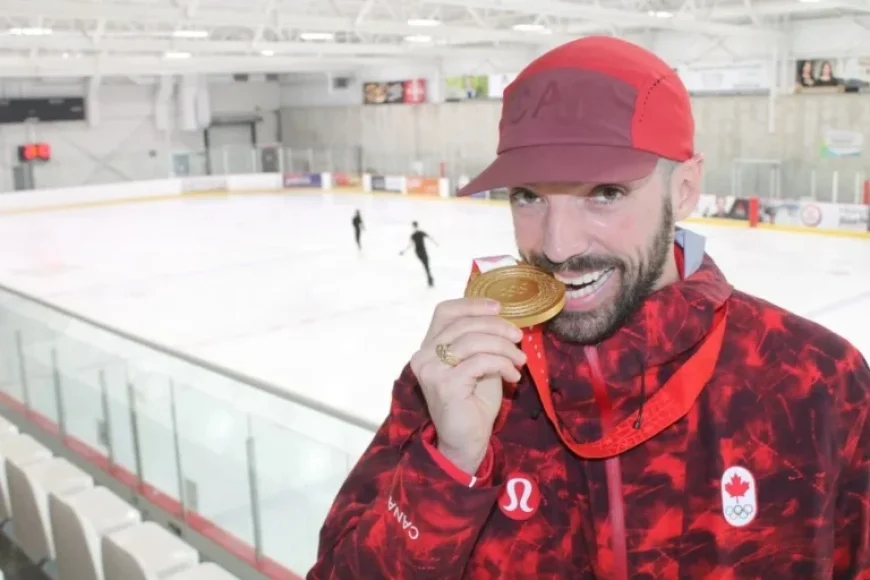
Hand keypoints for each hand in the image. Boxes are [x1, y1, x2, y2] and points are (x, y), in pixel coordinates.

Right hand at [410, 298, 525, 473]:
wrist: (467, 442)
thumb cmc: (473, 404)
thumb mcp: (479, 365)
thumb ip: (482, 343)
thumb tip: (505, 322)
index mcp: (428, 348)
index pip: (444, 312)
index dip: (472, 304)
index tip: (499, 307)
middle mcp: (423, 356)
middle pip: (463, 324)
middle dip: (497, 326)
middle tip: (518, 337)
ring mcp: (431, 370)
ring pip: (473, 341)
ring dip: (504, 347)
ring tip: (520, 360)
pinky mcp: (445, 384)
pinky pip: (481, 362)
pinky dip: (503, 365)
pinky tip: (513, 377)